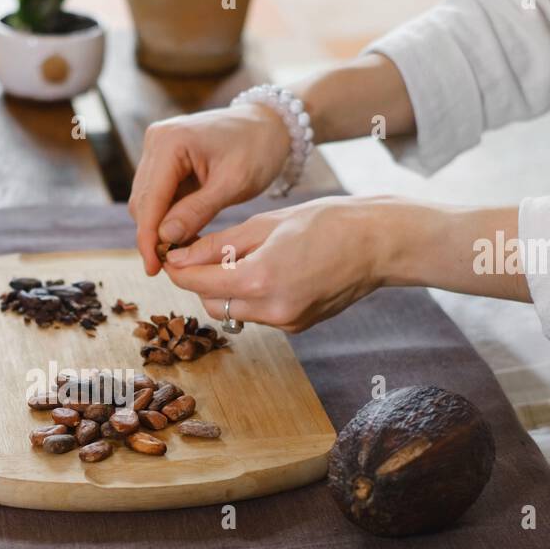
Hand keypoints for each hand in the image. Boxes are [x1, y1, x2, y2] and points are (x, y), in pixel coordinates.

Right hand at [128, 104, 290, 274]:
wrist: (269, 125)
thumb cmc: (257, 148)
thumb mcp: (233, 184)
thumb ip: (197, 211)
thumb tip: (164, 238)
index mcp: (171, 141)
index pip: (150, 199)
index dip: (148, 238)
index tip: (152, 269)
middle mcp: (157, 140)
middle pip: (142, 201)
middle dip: (153, 235)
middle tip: (171, 266)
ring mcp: (158, 147)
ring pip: (147, 201)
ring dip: (160, 228)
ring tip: (183, 250)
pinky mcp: (164, 157)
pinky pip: (158, 194)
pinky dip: (168, 216)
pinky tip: (184, 233)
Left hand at [161, 197, 383, 332]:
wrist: (378, 243)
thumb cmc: (326, 222)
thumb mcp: (265, 224)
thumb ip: (217, 245)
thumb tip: (178, 258)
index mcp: (260, 279)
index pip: (198, 283)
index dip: (178, 270)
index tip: (170, 255)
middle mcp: (272, 309)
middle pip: (211, 304)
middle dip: (202, 281)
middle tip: (204, 252)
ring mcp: (286, 322)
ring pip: (233, 312)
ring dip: (226, 290)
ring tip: (241, 258)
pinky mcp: (296, 326)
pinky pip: (258, 314)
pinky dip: (251, 296)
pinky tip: (269, 270)